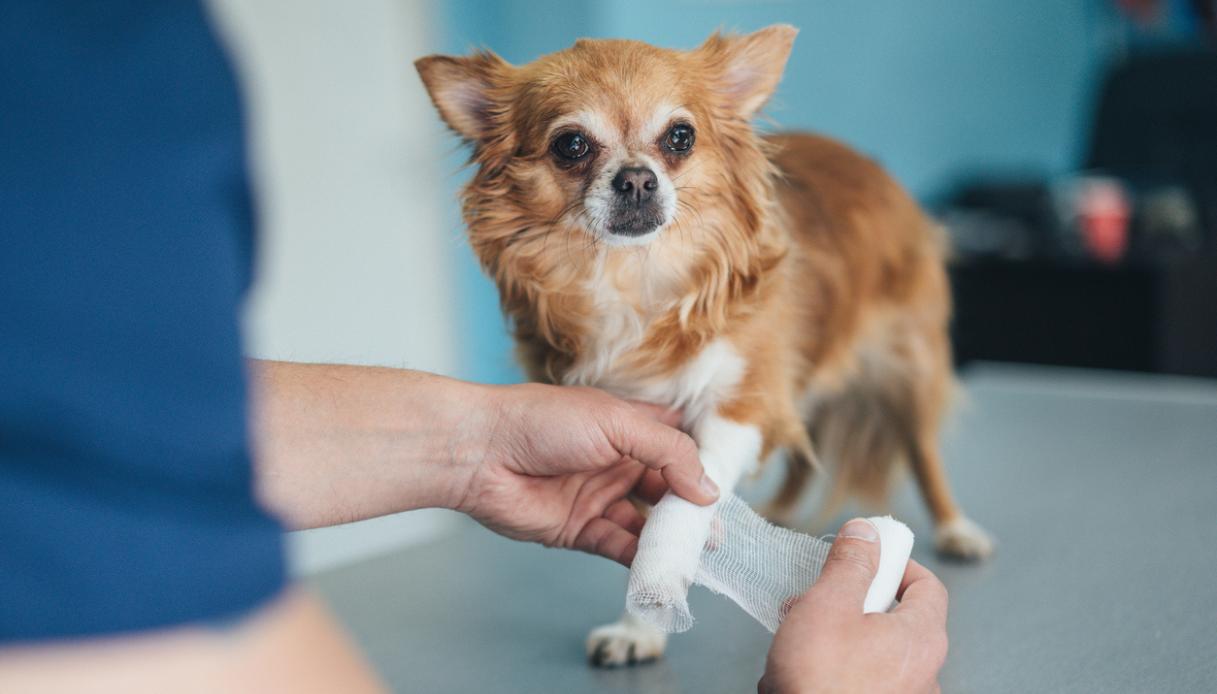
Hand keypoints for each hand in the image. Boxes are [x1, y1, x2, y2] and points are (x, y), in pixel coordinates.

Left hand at [454, 383, 718, 564]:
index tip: (725, 488)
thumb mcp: (618, 423)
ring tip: (694, 558)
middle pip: (666, 490)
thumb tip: (708, 489)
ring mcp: (598, 497)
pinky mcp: (578, 529)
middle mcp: (617, 462)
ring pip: (645, 524)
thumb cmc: (543, 422)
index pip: (676, 446)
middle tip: (714, 535)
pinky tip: (659, 569)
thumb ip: (668, 453)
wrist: (479, 452)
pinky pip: (618, 547)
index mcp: (628, 427)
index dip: (699, 465)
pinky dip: (639, 561)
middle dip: (690, 512)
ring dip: (668, 541)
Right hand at [759, 519, 948, 693]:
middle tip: (819, 602)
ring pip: (870, 652)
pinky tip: (799, 674)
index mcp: (922, 638)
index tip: (867, 555)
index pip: (928, 585)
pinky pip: (858, 682)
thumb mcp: (828, 605)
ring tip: (799, 643)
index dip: (897, 563)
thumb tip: (866, 533)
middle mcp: (923, 673)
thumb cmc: (820, 682)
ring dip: (834, 639)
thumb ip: (850, 564)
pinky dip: (831, 671)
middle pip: (894, 618)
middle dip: (850, 604)